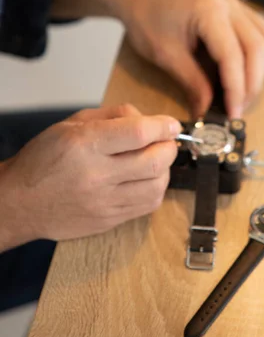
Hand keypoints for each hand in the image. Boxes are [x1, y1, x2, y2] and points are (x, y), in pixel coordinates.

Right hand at [0, 105, 180, 248]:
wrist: (20, 202)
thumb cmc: (44, 159)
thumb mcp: (71, 124)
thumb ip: (113, 116)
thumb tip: (148, 119)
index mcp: (85, 144)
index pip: (138, 133)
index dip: (163, 126)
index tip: (171, 124)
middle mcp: (96, 175)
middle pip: (154, 161)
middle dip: (169, 147)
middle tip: (165, 140)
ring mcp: (104, 202)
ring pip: (156, 186)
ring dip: (165, 170)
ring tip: (154, 160)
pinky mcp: (109, 221)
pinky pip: (148, 206)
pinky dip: (155, 189)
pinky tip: (145, 179)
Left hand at [115, 0, 263, 118]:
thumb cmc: (146, 18)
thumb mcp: (166, 56)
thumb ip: (192, 83)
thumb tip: (206, 111)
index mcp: (209, 11)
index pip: (233, 56)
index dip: (236, 89)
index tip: (232, 113)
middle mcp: (229, 4)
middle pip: (257, 48)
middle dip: (251, 84)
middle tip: (238, 109)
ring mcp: (234, 4)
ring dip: (259, 70)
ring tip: (243, 94)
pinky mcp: (235, 8)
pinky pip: (260, 32)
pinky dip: (258, 55)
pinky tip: (247, 71)